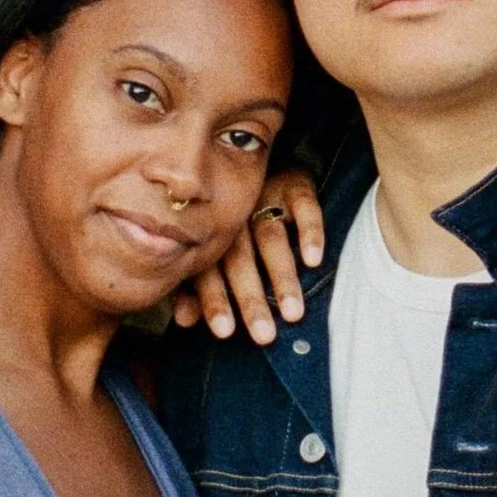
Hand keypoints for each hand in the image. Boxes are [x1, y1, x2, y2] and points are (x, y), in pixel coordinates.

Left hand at [171, 167, 325, 345]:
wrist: (258, 160)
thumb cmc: (234, 221)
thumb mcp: (213, 250)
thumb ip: (196, 287)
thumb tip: (182, 321)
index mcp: (211, 234)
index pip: (209, 270)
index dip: (215, 301)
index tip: (225, 333)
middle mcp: (235, 216)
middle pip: (240, 260)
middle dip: (251, 299)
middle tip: (264, 335)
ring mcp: (264, 197)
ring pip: (271, 239)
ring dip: (282, 277)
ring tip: (293, 312)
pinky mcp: (294, 183)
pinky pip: (303, 205)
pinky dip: (309, 231)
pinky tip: (314, 259)